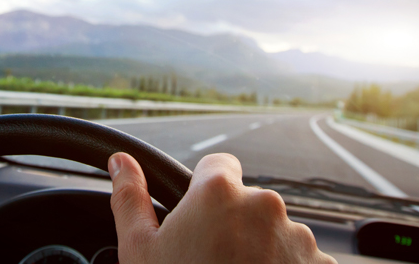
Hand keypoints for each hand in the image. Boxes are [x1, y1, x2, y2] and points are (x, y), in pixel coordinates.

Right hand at [107, 152, 336, 262]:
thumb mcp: (140, 250)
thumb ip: (130, 198)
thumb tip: (121, 163)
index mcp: (219, 193)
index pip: (219, 164)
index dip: (205, 189)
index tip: (199, 215)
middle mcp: (264, 205)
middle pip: (247, 201)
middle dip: (232, 223)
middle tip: (210, 259)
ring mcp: (297, 236)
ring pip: (273, 230)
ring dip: (259, 248)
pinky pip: (297, 257)